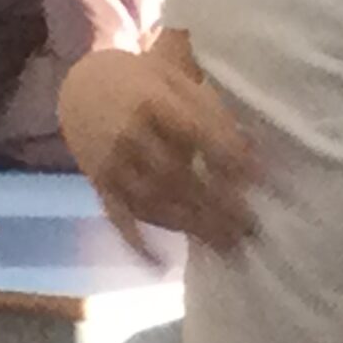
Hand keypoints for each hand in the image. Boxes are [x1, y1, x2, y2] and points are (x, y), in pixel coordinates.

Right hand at [58, 48, 256, 255]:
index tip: (260, 177)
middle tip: (251, 225)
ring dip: (190, 226)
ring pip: (152, 201)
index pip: (196, 132)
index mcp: (153, 103)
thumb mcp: (180, 79)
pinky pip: (117, 216)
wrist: (82, 85)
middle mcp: (128, 136)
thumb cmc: (147, 82)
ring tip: (227, 245)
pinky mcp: (99, 185)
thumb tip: (253, 150)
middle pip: (175, 174)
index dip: (226, 155)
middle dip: (215, 202)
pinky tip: (161, 263)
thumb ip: (214, 112)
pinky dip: (137, 242)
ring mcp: (110, 164)